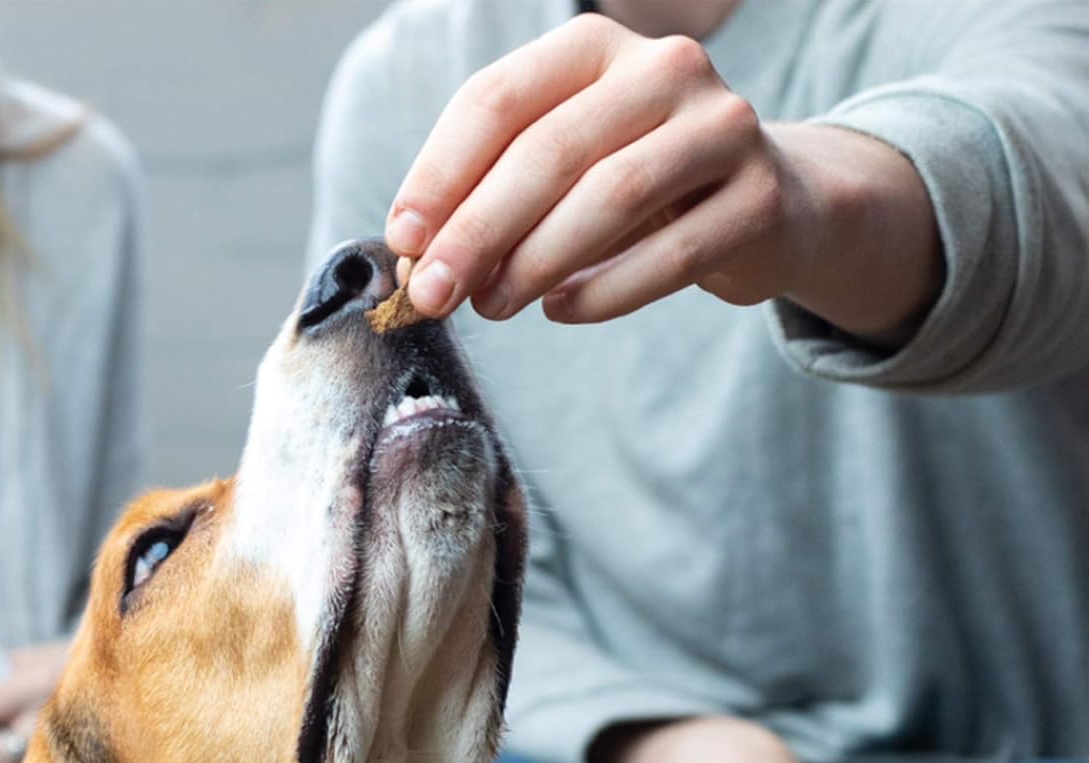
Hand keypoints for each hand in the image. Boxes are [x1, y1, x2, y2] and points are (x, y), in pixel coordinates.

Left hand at [386, 12, 941, 339]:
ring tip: (494, 306)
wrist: (764, 204)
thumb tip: (418, 259)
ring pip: (609, 198)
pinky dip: (603, 293)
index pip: (497, 100)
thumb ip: (490, 200)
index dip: (440, 175)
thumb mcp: (558, 175)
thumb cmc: (635, 190)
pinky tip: (561, 310)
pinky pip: (669, 255)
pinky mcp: (759, 197)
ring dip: (535, 264)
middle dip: (476, 232)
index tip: (403, 241)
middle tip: (433, 296)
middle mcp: (664, 67)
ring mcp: (721, 127)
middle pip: (547, 152)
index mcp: (595, 47)